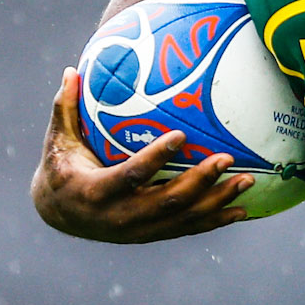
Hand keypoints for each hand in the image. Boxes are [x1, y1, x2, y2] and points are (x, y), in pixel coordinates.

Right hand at [29, 67, 253, 242]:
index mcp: (96, 192)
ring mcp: (139, 230)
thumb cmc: (61, 166)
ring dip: (217, 201)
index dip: (156, 158)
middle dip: (199, 182)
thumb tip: (71, 69)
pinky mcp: (152, 235)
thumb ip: (64, 107)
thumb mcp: (58, 140)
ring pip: (183, 218)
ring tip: (247, 180)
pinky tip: (243, 209)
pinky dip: (216, 220)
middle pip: (166, 202)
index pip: (131, 175)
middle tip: (226, 159)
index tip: (181, 136)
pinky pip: (188, 229)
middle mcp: (120, 217)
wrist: (60, 214)